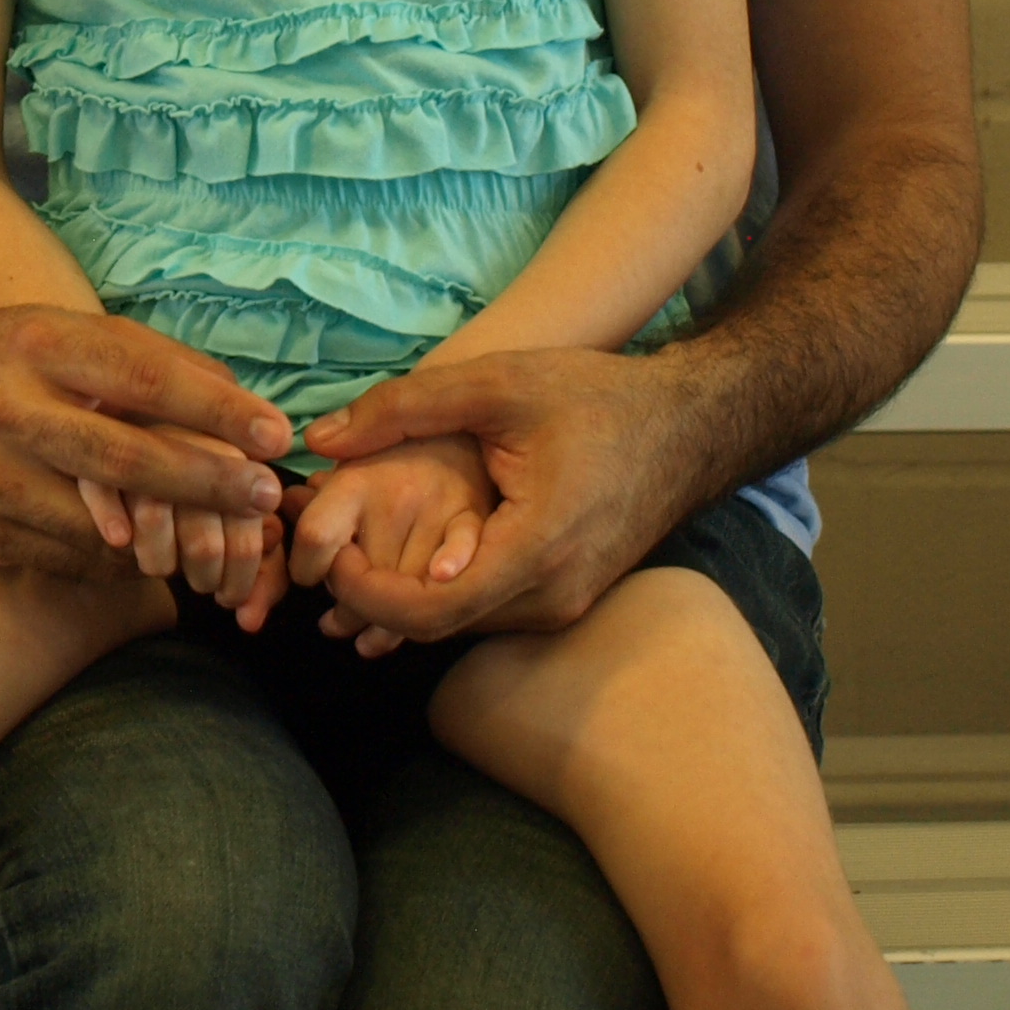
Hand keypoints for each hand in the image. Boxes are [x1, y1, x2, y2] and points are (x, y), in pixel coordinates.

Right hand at [0, 304, 289, 582]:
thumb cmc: (1, 362)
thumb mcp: (60, 333)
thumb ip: (144, 360)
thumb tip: (236, 400)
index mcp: (35, 345)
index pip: (141, 378)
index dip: (216, 410)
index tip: (274, 433)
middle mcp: (6, 409)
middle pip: (126, 458)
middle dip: (208, 480)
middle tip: (262, 493)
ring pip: (104, 523)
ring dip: (177, 534)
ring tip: (226, 531)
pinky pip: (75, 558)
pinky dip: (127, 559)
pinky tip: (158, 550)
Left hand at [299, 348, 708, 644]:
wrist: (688, 425)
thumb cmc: (596, 398)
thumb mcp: (493, 384)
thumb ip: (401, 409)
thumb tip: (320, 440)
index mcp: (535, 550)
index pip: (427, 611)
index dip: (361, 590)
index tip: (324, 551)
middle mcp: (552, 596)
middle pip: (437, 626)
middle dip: (371, 594)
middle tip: (324, 546)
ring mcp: (563, 605)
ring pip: (460, 624)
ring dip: (403, 595)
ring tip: (354, 542)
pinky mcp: (565, 599)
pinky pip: (486, 611)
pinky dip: (439, 590)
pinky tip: (409, 549)